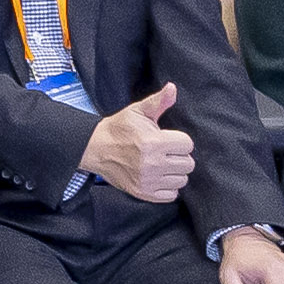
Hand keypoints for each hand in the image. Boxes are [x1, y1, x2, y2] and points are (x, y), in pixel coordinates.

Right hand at [77, 82, 196, 205]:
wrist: (95, 148)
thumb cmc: (119, 128)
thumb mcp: (137, 111)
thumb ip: (158, 101)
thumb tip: (172, 88)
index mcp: (153, 142)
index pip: (188, 145)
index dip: (179, 140)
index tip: (167, 139)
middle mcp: (152, 164)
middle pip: (188, 164)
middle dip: (179, 156)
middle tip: (165, 152)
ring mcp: (148, 181)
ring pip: (182, 180)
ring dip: (174, 172)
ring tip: (162, 164)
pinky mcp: (143, 193)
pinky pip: (171, 195)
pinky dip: (168, 187)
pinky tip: (158, 176)